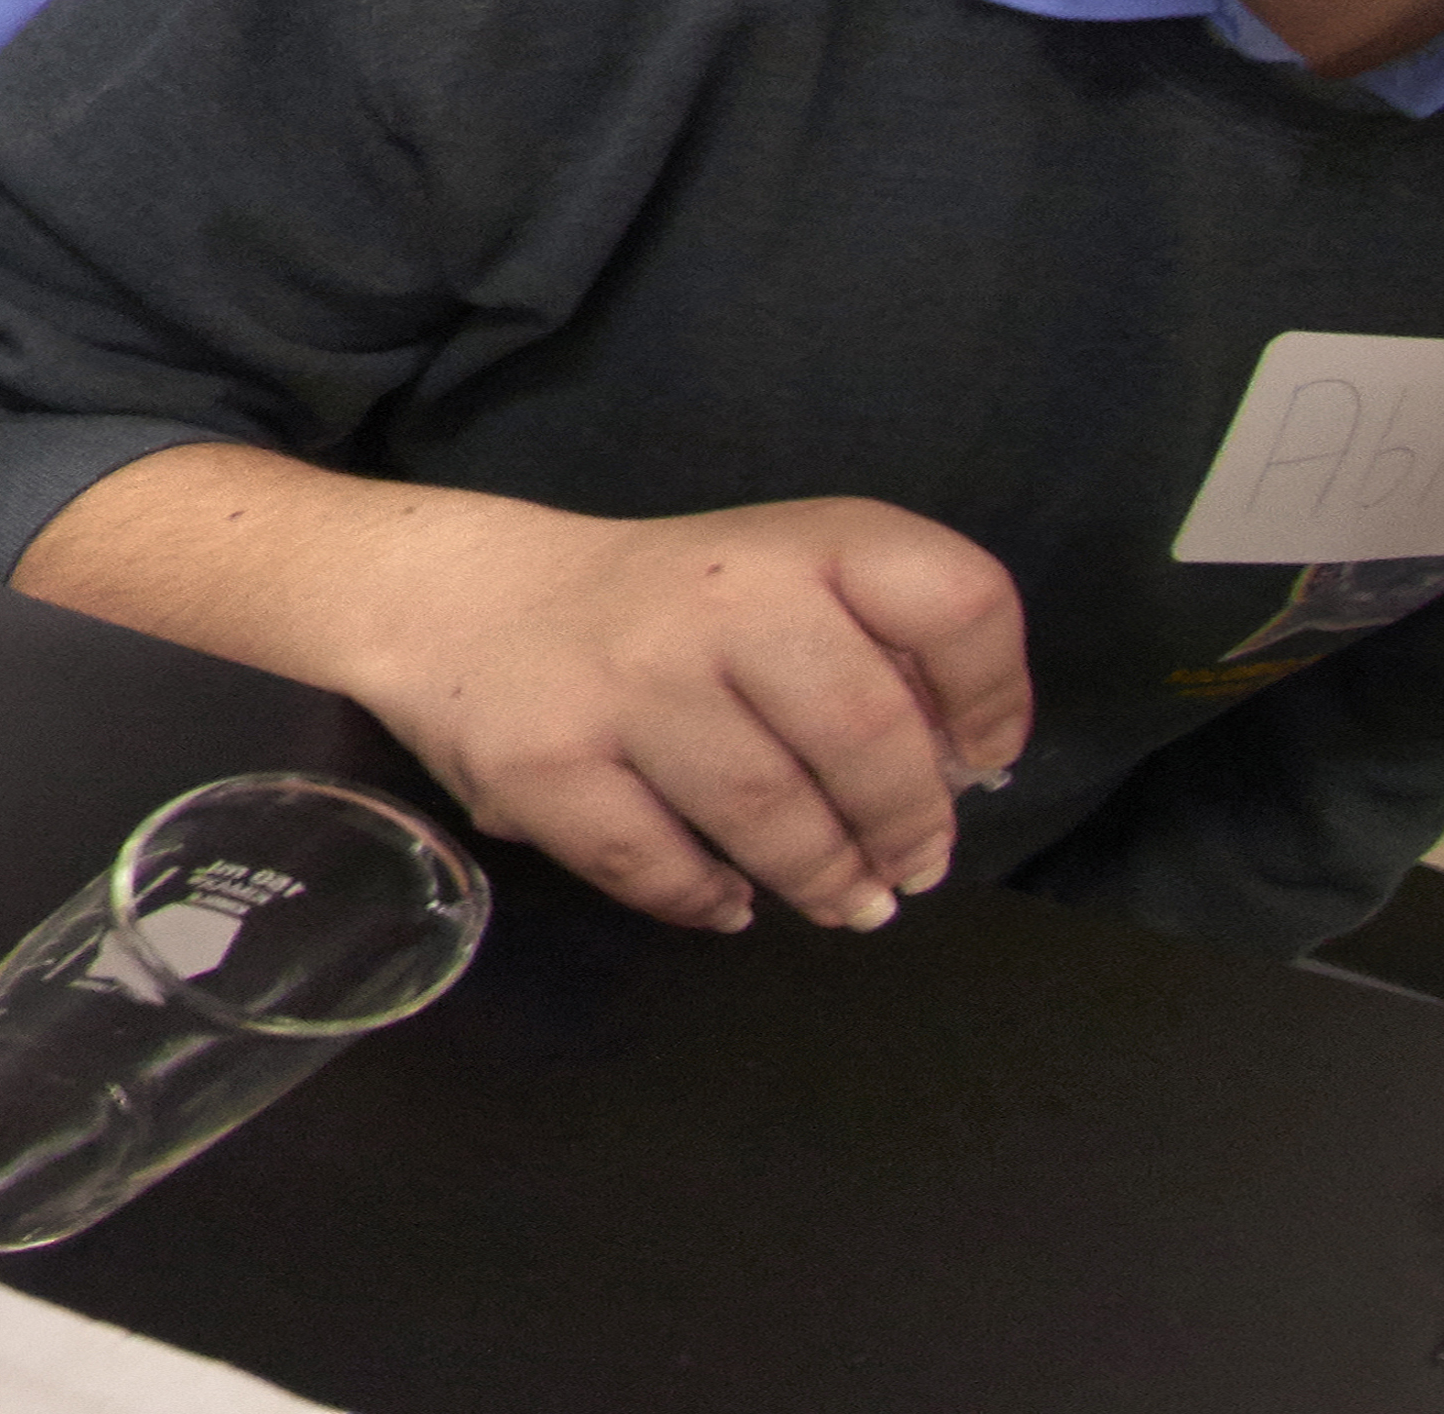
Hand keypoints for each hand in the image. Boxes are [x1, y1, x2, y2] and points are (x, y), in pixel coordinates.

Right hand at [318, 490, 1030, 934]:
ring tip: (843, 899)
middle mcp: (715, 598)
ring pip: (770, 816)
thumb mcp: (768, 578)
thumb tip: (959, 769)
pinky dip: (706, 899)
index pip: (950, 597)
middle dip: (907, 825)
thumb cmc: (653, 605)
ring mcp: (625, 682)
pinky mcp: (545, 764)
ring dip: (825, 878)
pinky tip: (724, 899)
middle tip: (910, 865)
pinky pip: (659, 865)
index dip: (993, 691)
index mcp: (791, 544)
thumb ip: (865, 646)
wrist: (451, 596)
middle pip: (868, 732)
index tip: (977, 757)